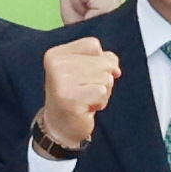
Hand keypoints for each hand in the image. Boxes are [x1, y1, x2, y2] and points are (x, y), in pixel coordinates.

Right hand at [37, 36, 121, 152]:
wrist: (61, 126)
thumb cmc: (75, 95)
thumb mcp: (85, 70)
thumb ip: (102, 59)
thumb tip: (115, 68)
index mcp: (55, 55)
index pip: (93, 45)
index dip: (98, 60)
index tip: (83, 75)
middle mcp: (56, 65)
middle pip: (103, 61)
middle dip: (102, 79)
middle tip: (85, 90)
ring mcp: (61, 82)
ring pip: (106, 77)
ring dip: (102, 92)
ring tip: (86, 99)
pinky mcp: (70, 98)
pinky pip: (102, 91)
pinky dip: (100, 102)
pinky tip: (86, 107)